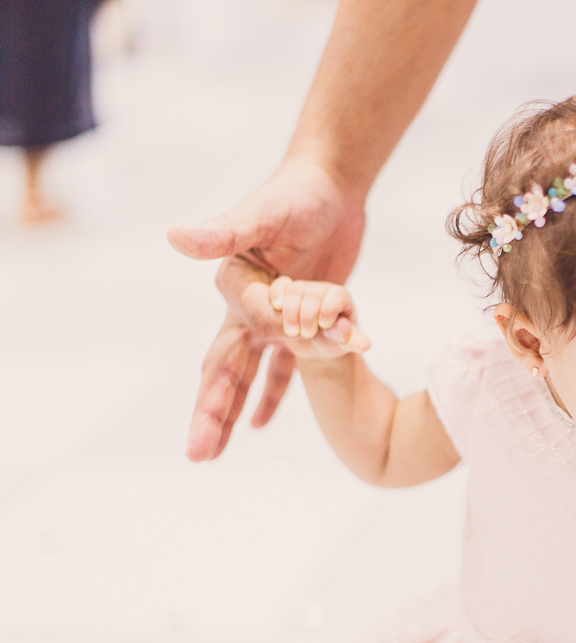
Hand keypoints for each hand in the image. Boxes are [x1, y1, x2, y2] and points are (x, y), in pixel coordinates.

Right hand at [168, 159, 366, 460]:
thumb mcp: (263, 211)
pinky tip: (261, 423)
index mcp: (235, 286)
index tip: (285, 347)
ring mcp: (272, 316)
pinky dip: (274, 392)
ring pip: (248, 374)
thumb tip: (178, 235)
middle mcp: (246, 307)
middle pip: (224, 368)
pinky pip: (286, 364)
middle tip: (198, 455)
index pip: (239, 331)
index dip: (255, 349)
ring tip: (216, 451)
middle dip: (212, 411)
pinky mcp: (299, 319)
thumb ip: (226, 230)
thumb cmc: (295, 193)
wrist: (329, 187)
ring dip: (234, 411)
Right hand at [268, 277, 370, 358]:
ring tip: (293, 332)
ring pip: (295, 290)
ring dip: (291, 311)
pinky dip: (277, 293)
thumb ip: (351, 341)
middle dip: (308, 314)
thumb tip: (365, 344)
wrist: (316, 345)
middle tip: (307, 334)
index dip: (330, 308)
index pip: (337, 296)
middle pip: (313, 293)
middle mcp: (323, 290)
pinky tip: (276, 306)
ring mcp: (304, 289)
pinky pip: (281, 285)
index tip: (324, 325)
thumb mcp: (344, 344)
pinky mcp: (287, 292)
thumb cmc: (334, 342)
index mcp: (342, 298)